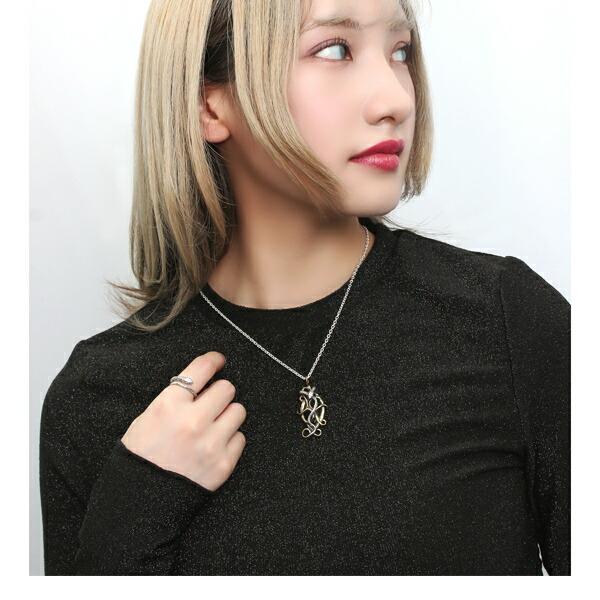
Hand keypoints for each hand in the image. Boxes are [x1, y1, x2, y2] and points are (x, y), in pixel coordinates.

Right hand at [121, 351, 245, 490]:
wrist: (139, 503)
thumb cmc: (140, 457)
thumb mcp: (147, 418)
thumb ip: (175, 399)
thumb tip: (203, 382)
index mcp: (169, 405)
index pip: (202, 369)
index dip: (213, 360)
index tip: (219, 361)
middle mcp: (192, 421)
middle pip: (226, 389)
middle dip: (219, 394)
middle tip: (211, 403)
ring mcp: (210, 444)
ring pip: (238, 411)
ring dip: (227, 415)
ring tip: (213, 426)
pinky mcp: (223, 464)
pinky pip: (240, 438)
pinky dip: (230, 440)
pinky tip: (214, 446)